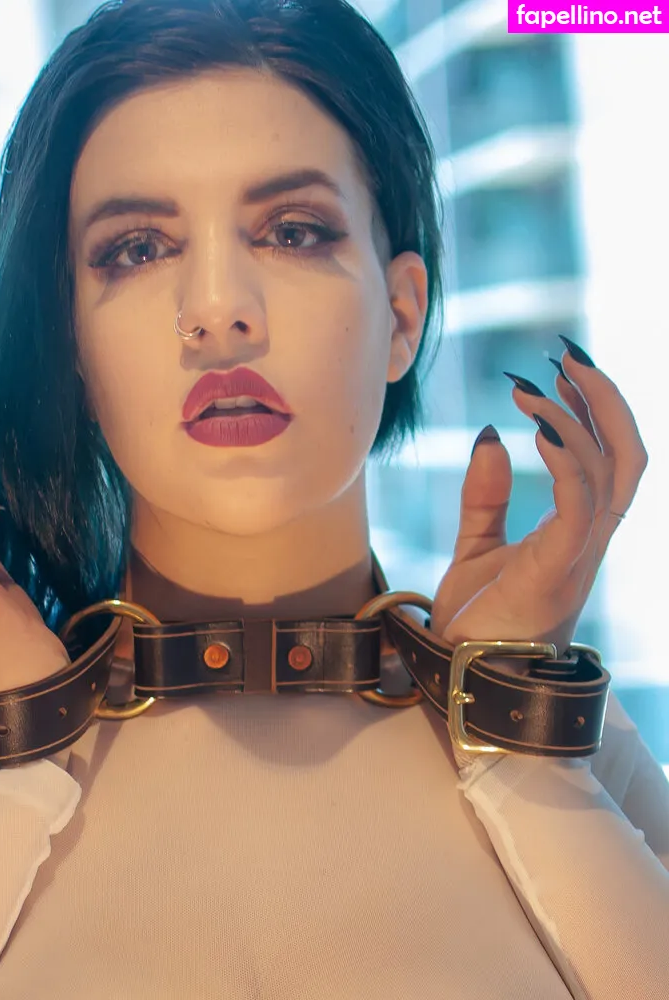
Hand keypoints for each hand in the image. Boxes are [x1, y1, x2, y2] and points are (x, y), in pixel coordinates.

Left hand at [430, 343, 646, 762]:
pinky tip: (539, 429)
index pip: (607, 459)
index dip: (595, 410)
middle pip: (627, 457)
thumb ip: (486, 496)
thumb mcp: (475, 546)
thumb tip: (492, 435)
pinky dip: (566, 462)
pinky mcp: (558, 570)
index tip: (560, 368)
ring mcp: (579, 556)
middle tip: (567, 356)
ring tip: (535, 387)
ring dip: (575, 420)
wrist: (462, 679)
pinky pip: (579, 506)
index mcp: (575, 532)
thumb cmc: (475, 623)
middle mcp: (589, 540)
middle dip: (606, 401)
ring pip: (608, 474)